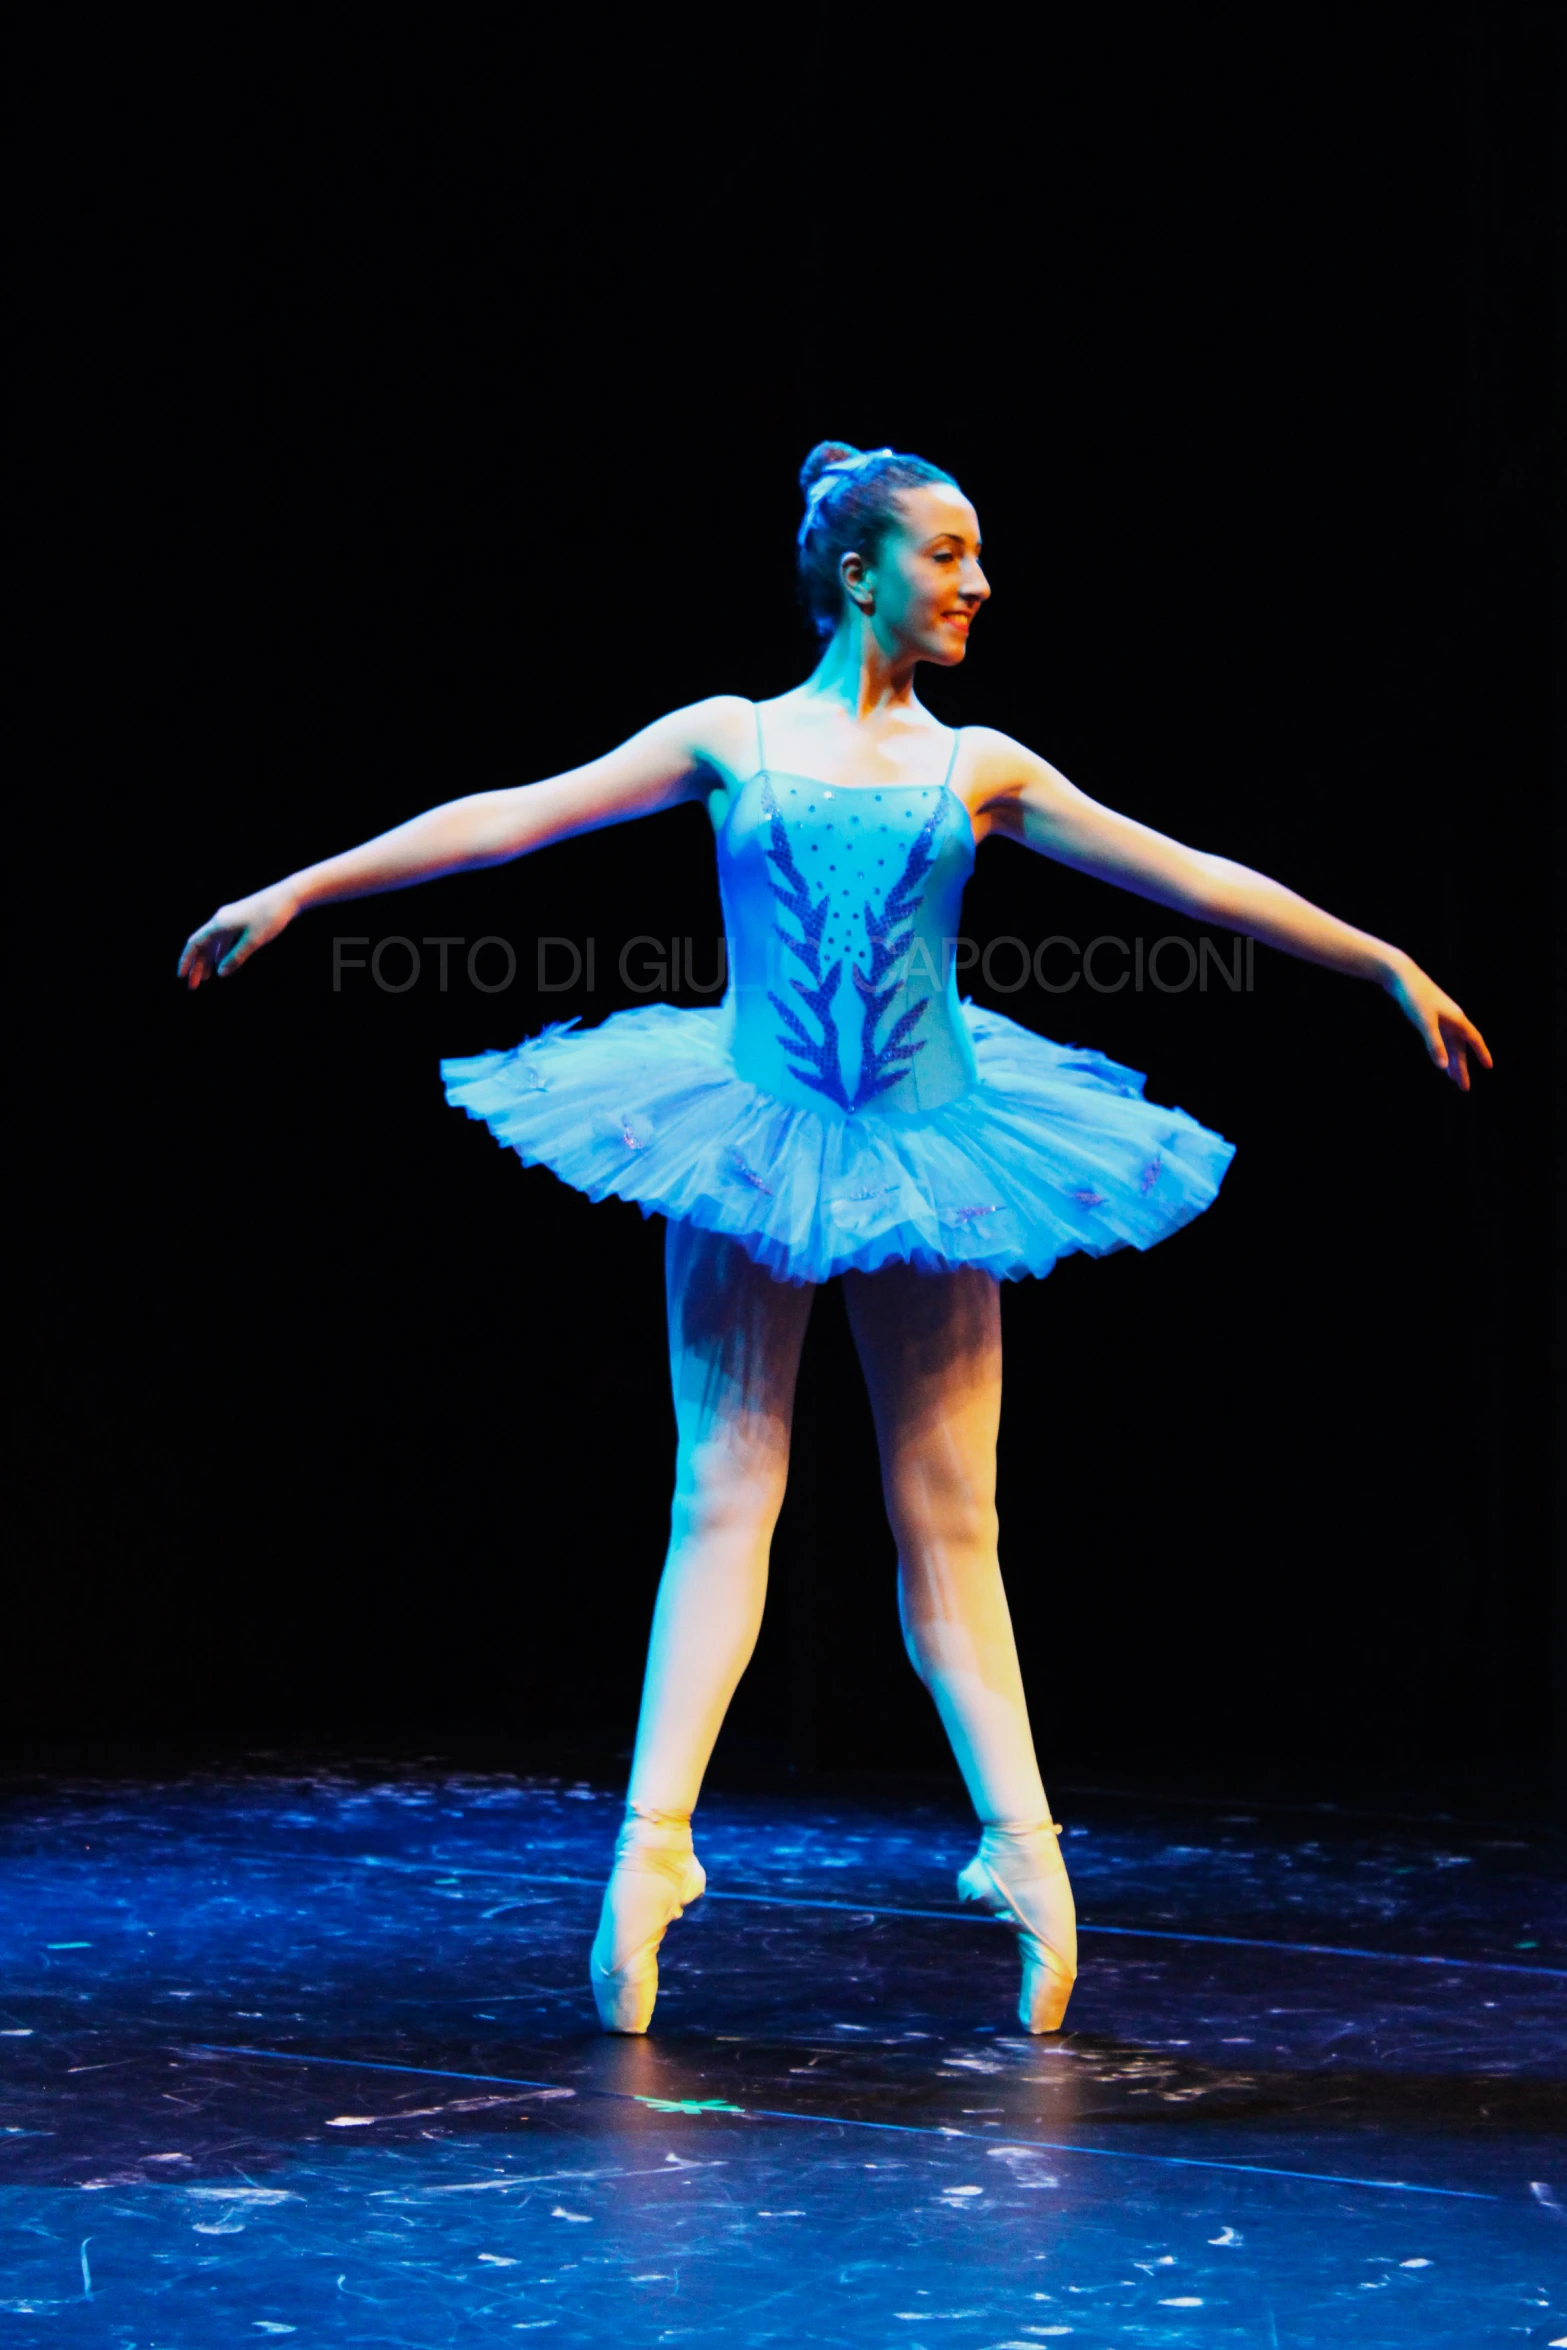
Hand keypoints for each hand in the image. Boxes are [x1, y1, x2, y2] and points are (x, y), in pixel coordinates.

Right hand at [178, 886, 296, 988]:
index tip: (181, 977)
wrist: (288, 897)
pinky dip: (220, 952)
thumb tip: (220, 973)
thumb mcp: (254, 941)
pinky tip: (220, 963)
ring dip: (208, 960)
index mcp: (219, 923)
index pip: (195, 943)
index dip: (186, 960)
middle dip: (196, 966)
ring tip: (206, 978)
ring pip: (213, 943)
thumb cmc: (271, 917)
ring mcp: (230, 919)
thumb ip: (236, 958)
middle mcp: (221, 920)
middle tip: (194, 986)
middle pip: (202, 945)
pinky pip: (223, 939)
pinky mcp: (240, 920)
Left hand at [1385, 956, 1491, 1091]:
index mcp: (1456, 1018)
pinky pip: (1441, 1038)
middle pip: (1460, 1047)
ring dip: (1451, 1061)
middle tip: (1463, 1088)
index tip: (1489, 1066)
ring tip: (1452, 1079)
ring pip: (1450, 1044)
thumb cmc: (1414, 997)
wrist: (1400, 975)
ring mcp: (1441, 1017)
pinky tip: (1439, 1059)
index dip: (1482, 1053)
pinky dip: (1442, 1050)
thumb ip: (1434, 1044)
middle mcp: (1452, 1018)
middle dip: (1462, 1068)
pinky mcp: (1429, 1015)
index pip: (1473, 1039)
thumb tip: (1442, 1067)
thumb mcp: (1424, 1022)